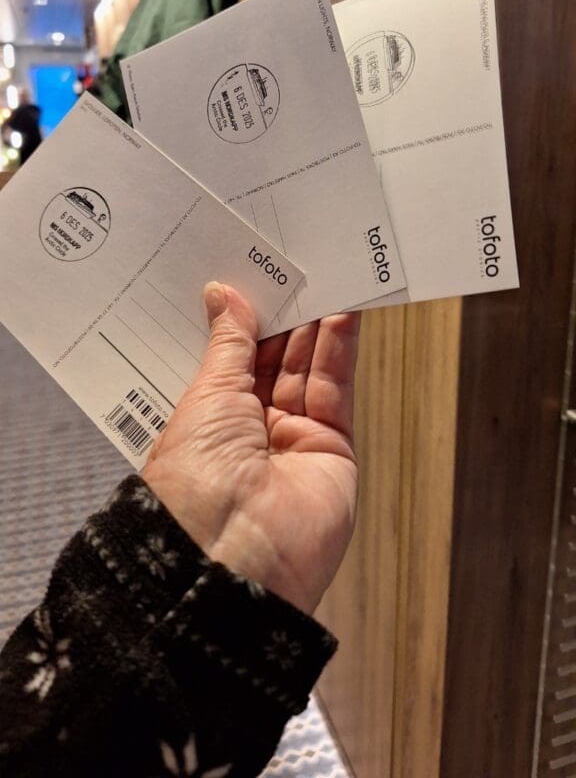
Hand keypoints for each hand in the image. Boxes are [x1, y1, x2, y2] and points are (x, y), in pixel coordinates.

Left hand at [142, 283, 359, 614]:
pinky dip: (340, 349)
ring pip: (308, 370)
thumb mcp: (206, 396)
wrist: (234, 559)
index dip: (245, 318)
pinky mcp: (333, 449)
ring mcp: (293, 441)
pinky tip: (341, 313)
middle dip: (285, 315)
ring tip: (324, 275)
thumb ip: (229, 343)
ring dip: (316, 325)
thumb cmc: (197, 482)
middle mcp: (250, 431)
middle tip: (294, 268)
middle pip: (273, 360)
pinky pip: (335, 389)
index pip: (232, 358)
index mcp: (207, 420)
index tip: (255, 275)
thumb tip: (224, 295)